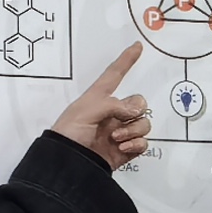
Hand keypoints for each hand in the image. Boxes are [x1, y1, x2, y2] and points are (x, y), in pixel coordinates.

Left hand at [47, 43, 152, 169]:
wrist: (67, 165)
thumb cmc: (69, 134)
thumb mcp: (86, 110)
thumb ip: (114, 105)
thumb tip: (135, 115)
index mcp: (99, 98)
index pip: (115, 74)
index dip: (126, 60)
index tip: (137, 46)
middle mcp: (112, 113)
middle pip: (139, 102)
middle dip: (134, 110)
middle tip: (118, 121)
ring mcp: (120, 132)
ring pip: (144, 123)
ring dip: (134, 130)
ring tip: (116, 139)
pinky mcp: (125, 150)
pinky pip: (143, 142)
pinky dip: (136, 144)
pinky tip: (122, 148)